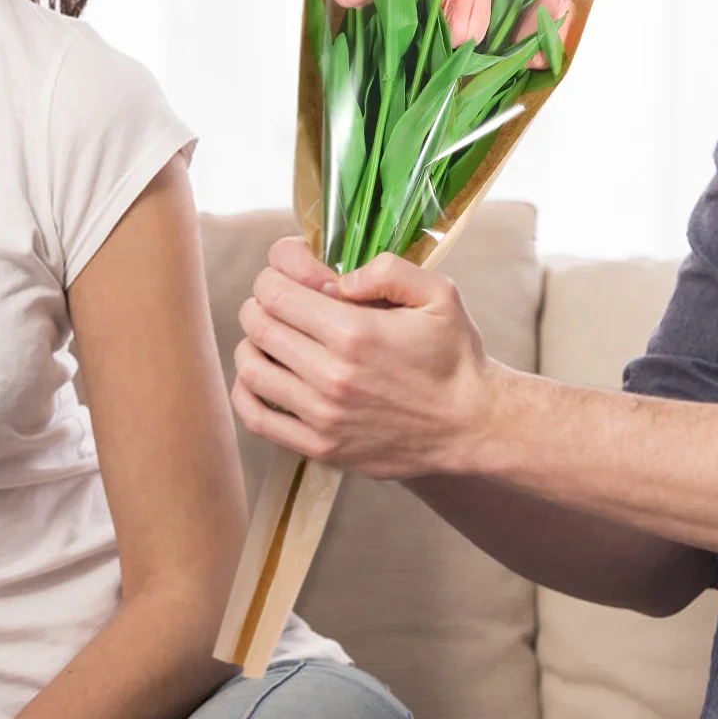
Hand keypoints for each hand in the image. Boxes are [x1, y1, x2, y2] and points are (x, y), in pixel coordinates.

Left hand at [233, 238, 497, 476]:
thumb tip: (339, 279)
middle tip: (277, 303)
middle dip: (260, 305)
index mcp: (355, 333)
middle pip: (259, 327)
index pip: (276, 294)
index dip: (272, 276)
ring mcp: (323, 416)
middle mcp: (332, 375)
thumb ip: (388, 270)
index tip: (284, 276)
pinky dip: (246, 392)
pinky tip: (262, 376)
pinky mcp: (321, 447)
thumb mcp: (439, 294)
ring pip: (251, 370)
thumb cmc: (454, 356)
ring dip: (252, 345)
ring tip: (271, 337)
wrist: (471, 425)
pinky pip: (257, 418)